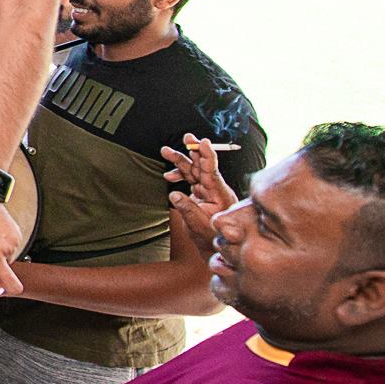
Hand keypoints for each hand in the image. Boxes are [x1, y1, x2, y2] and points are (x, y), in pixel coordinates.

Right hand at [161, 136, 237, 257]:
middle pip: (202, 165)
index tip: (203, 142)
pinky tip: (169, 175)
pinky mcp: (200, 193)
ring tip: (165, 151)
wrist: (216, 246)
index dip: (208, 155)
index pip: (213, 170)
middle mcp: (214, 189)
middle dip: (193, 150)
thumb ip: (187, 209)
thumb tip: (173, 193)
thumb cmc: (212, 237)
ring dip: (180, 160)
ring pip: (193, 170)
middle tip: (187, 137)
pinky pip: (189, 179)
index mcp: (219, 194)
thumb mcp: (198, 225)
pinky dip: (179, 175)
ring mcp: (207, 190)